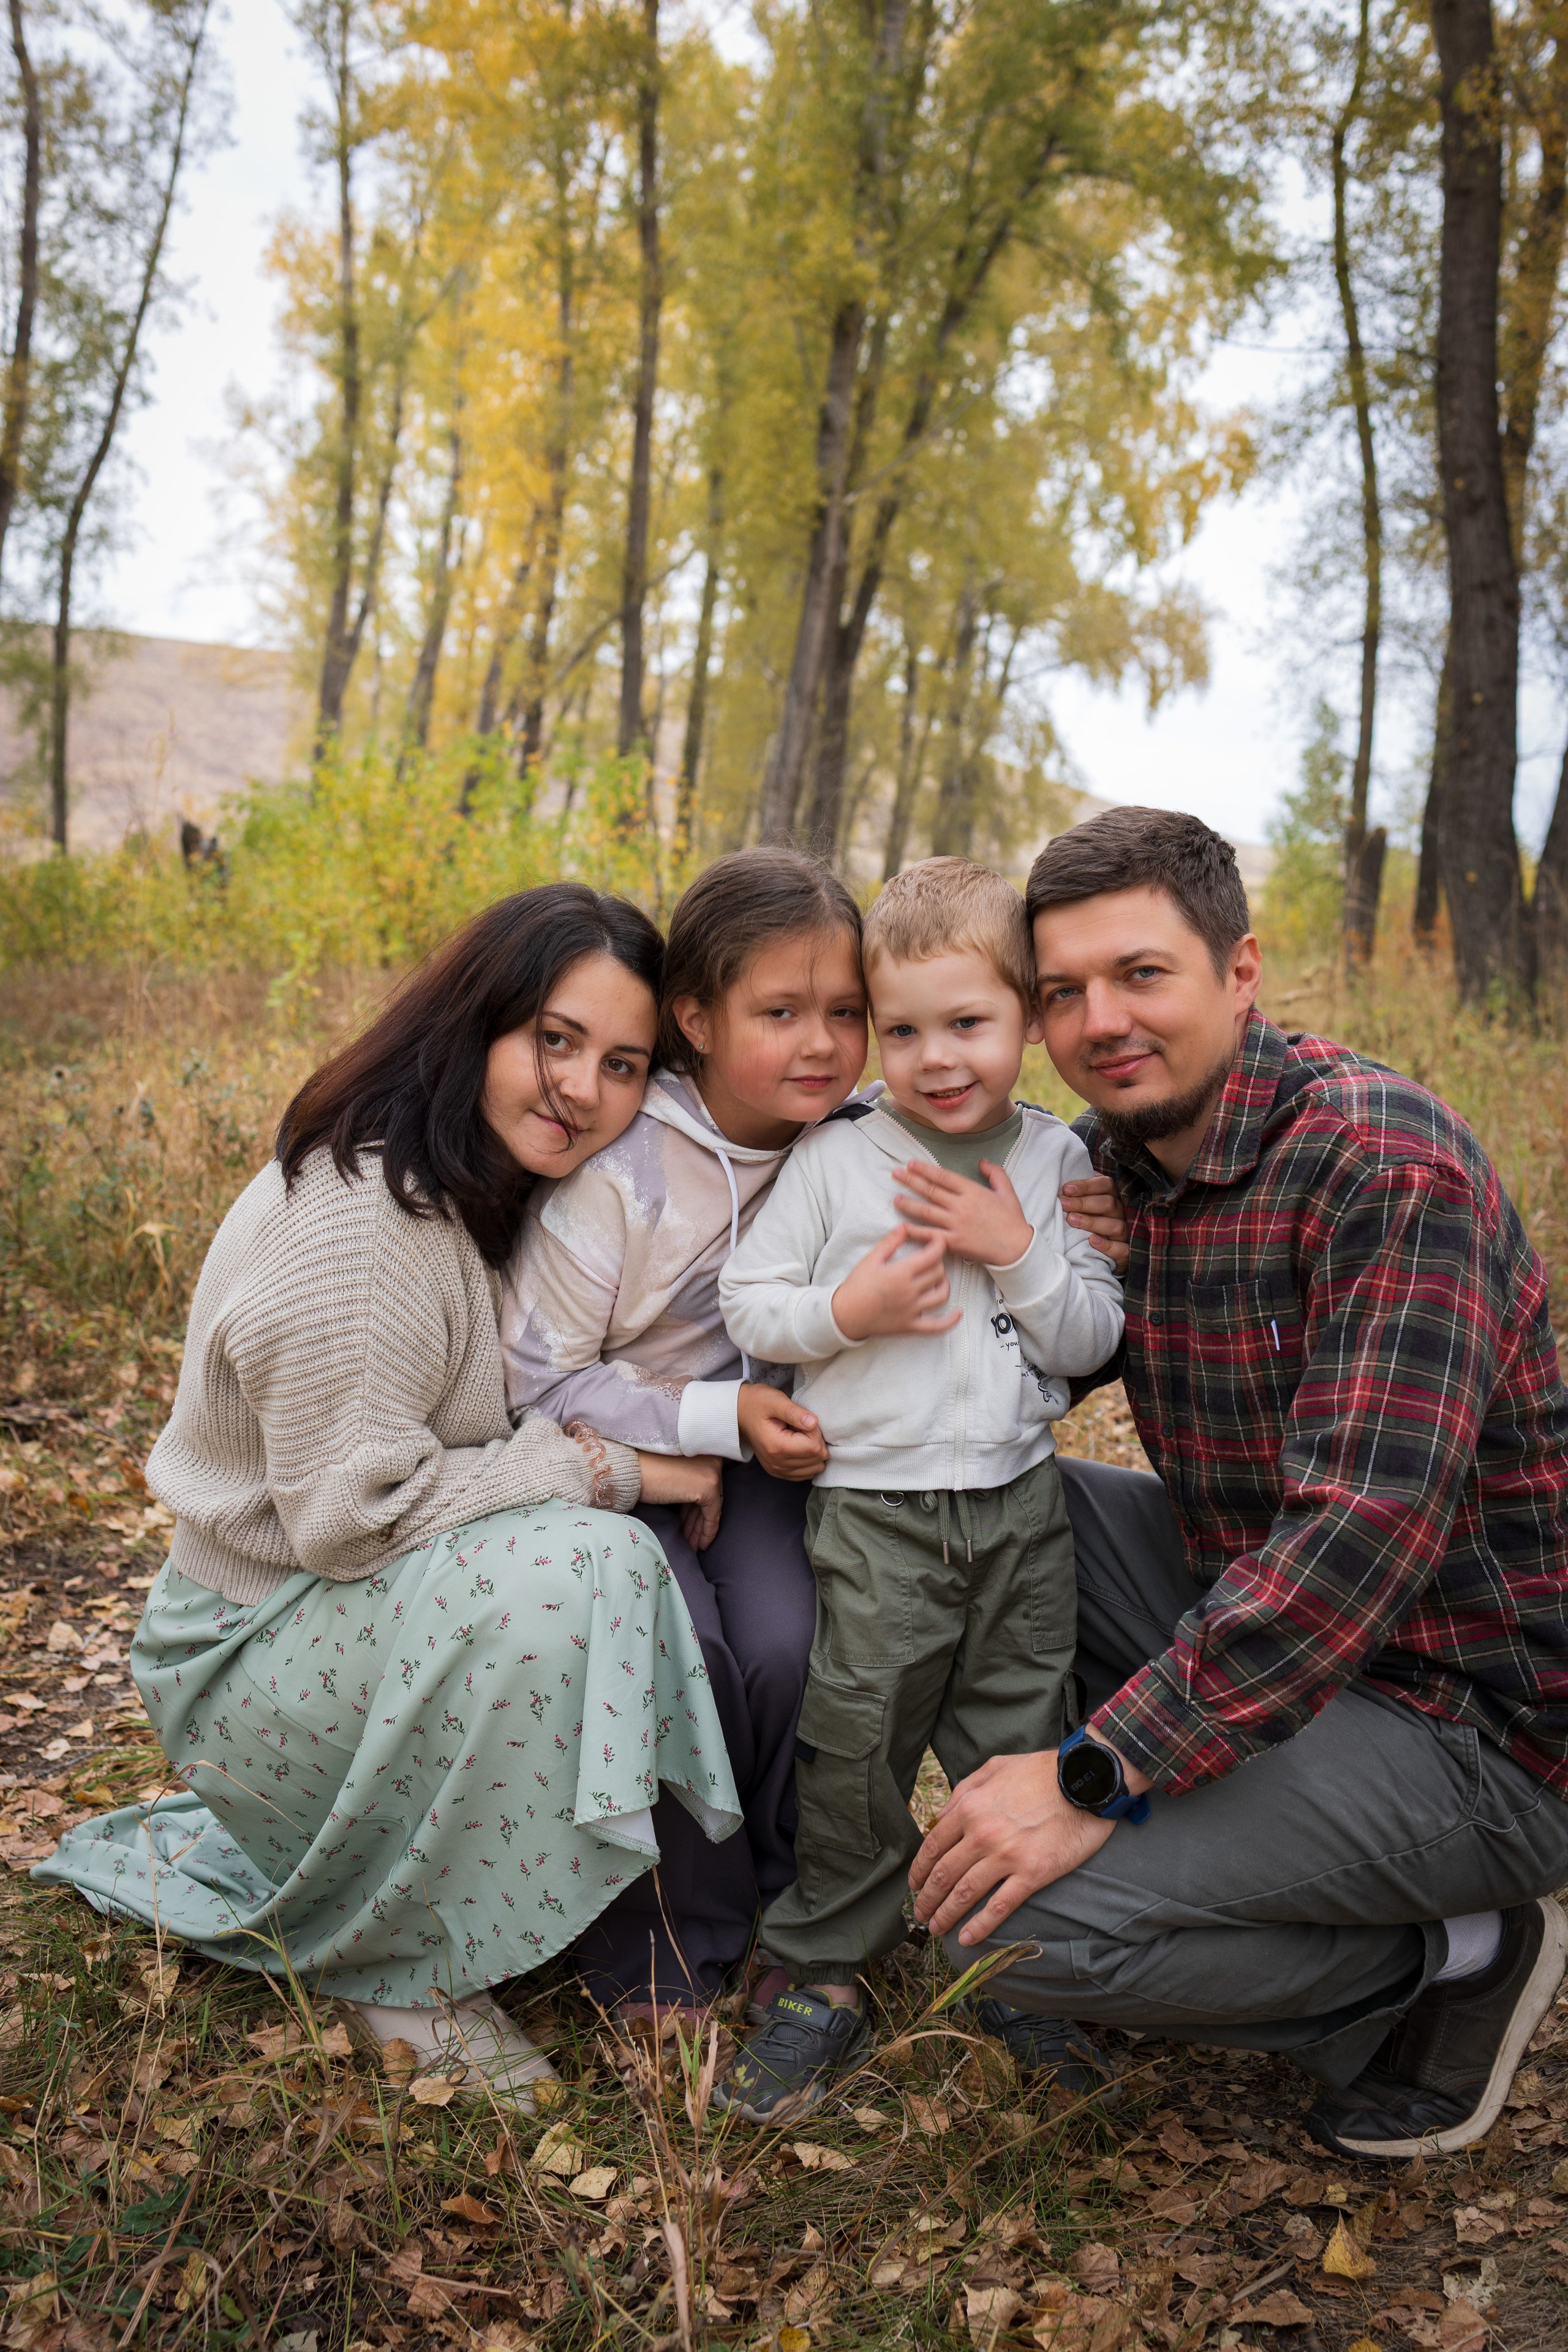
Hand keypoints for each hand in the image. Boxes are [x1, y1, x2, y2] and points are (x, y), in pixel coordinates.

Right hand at [636, 1451, 722, 1550]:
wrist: (631, 1470)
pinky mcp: (708, 1486)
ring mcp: (712, 1472)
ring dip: (700, 1529)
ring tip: (693, 1545)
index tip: (692, 1527)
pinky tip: (700, 1544)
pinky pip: (712, 1514)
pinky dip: (707, 1531)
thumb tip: (695, 1510)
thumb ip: (688, 1486)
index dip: (697, 1510)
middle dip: (698, 1522)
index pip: (705, 1487)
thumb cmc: (645, 1473)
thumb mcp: (674, 1477)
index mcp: (705, 1452)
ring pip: (711, 1508)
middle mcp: (713, 1460)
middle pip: (709, 1498)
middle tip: (692, 1540)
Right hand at [738, 1383, 827, 1479]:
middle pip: (817, 1459)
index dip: (816, 1431)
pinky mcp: (780, 1473)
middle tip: (800, 1426)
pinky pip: (807, 1473)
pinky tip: (799, 1446)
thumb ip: (794, 1412)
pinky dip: (809, 1460)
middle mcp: (778, 1464)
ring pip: (815, 1468)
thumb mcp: (775, 1401)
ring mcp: (778, 1471)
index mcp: (777, 1447)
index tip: (803, 1420)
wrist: (740, 1413)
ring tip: (799, 1436)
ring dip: (813, 1451)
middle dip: (816, 1441)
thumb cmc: (757, 1403)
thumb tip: (813, 1423)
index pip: (814, 1447)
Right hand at [831, 1225, 960, 1342]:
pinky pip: (936, 1327)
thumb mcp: (870, 1260)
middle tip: (931, 1258)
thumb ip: (890, 1243)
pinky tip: (958, 1313)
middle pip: (938, 1273)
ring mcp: (912, 1310)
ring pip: (942, 1296)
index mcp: (901, 1273)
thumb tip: (904, 1227)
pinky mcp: (910, 1326)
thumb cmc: (856, 1285)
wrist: (844, 1314)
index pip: (931, 1255)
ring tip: (938, 1279)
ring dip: (944, 1284)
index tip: (939, 1240)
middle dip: (939, 1262)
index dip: (939, 1245)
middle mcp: (910, 1292)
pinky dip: (950, 1321)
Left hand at [893, 1158, 1032, 1267]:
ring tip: (895, 1198)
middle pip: (930, 1191)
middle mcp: (961, 1206)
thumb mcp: (1006, 1191)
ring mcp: (955, 1224)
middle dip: (910, 1181)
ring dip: (908, 1204)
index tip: (911, 1164)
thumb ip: (994, 1173)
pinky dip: (915, 1231)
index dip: (925, 1169)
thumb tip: (981, 1161)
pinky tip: (902, 1227)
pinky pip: (929, 1235)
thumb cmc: (1011, 1220)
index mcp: (972, 1191)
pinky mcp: (953, 1242)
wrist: (1016, 1248)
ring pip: (926, 1212)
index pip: (943, 1177)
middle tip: (895, 1174)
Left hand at [909, 1748, 1124, 1943]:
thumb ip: (963, 1791)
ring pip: (965, 1894)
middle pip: (944, 1875)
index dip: (919, 1870)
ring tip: (936, 1929)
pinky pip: (999, 1907)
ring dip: (946, 1916)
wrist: (1085, 1780)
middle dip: (928, 1899)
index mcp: (969, 1808)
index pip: (932, 1847)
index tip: (915, 1885)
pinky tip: (967, 1939)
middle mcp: (982, 1835)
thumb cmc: (1039, 1772)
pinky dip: (980, 1926)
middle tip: (920, 1914)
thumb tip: (941, 1817)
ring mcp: (1007, 1857)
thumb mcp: (993, 1768)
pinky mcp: (1033, 1874)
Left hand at [1060, 1173, 1129, 1272]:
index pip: (1106, 1185)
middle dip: (1084, 1203)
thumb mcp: (1085, 1205)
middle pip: (1108, 1204)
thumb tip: (1061, 1184)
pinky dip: (1107, 1245)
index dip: (1087, 1185)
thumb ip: (1078, 1194)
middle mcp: (1122, 1213)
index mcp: (1113, 1197)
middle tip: (1063, 1204)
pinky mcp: (1125, 1253)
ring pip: (1115, 1225)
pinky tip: (1091, 1241)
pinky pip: (1121, 1249)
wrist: (1102, 1255)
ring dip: (1092, 1222)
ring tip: (1071, 1220)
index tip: (1066, 1189)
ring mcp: (1125, 1233)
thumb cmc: (1090, 1222)